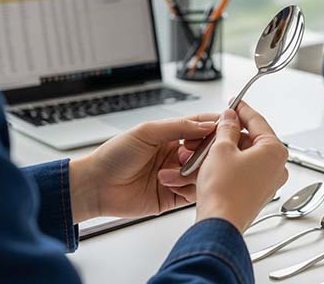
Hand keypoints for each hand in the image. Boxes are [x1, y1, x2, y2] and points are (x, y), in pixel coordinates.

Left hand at [68, 114, 218, 222]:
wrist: (95, 186)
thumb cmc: (113, 156)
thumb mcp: (146, 132)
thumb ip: (178, 127)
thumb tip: (206, 125)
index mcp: (171, 136)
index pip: (201, 127)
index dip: (216, 127)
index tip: (228, 128)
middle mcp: (176, 155)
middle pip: (207, 151)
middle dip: (206, 152)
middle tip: (194, 153)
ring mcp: (176, 176)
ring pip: (203, 173)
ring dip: (193, 172)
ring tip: (175, 172)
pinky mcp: (173, 197)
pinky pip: (193, 193)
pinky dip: (187, 189)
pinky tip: (171, 185)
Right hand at [191, 102, 288, 232]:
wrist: (219, 223)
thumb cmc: (224, 191)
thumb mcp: (221, 148)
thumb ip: (227, 128)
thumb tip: (230, 118)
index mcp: (275, 151)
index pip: (258, 121)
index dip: (242, 109)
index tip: (235, 102)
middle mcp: (276, 167)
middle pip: (252, 139)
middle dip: (230, 134)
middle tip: (215, 127)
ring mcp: (268, 182)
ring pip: (246, 156)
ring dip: (226, 150)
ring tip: (207, 148)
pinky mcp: (257, 193)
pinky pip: (244, 171)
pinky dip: (228, 165)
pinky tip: (212, 164)